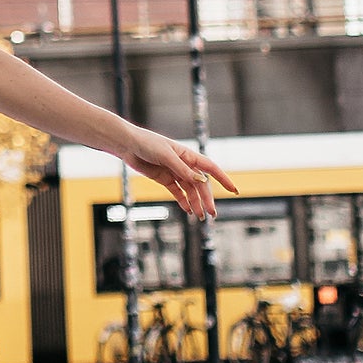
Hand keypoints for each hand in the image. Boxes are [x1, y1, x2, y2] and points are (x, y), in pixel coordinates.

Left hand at [117, 129, 237, 218]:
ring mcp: (174, 173)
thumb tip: (201, 180)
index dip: (223, 180)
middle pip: (200, 184)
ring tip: (200, 217)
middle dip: (207, 199)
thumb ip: (182, 169)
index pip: (211, 169)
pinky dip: (184, 201)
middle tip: (212, 214)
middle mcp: (184, 165)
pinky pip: (177, 192)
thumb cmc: (148, 144)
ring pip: (190, 191)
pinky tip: (189, 211)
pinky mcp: (164, 179)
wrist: (128, 145)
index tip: (234, 191)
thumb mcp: (166, 156)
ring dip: (196, 203)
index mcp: (188, 156)